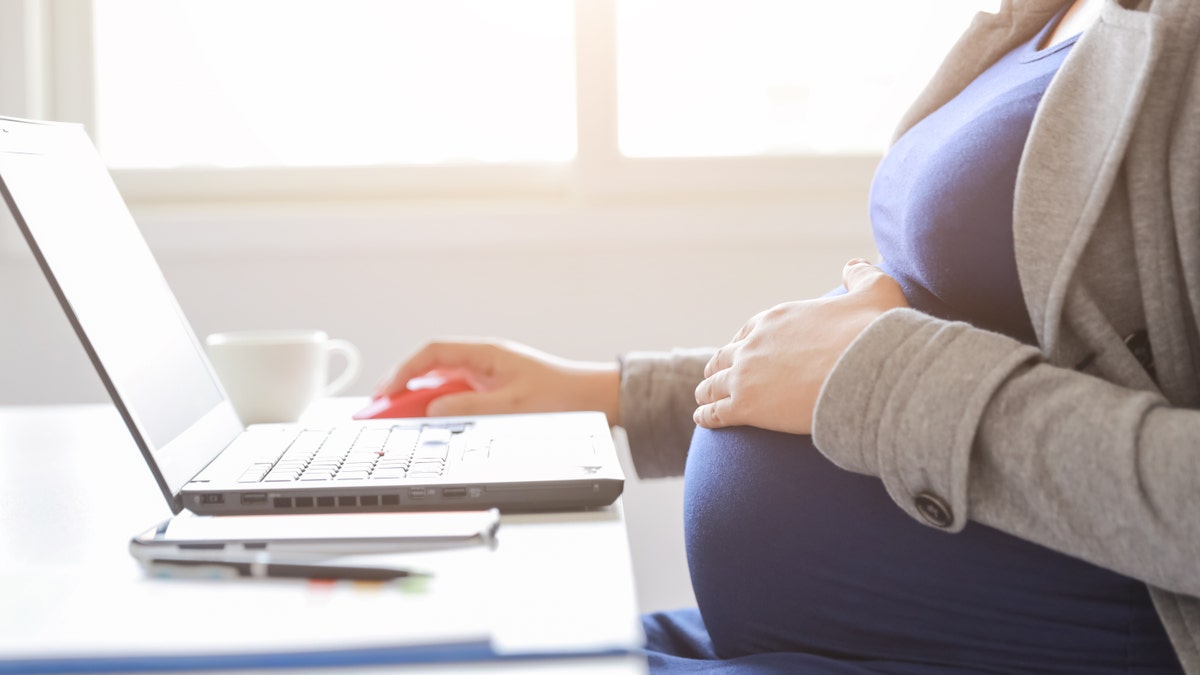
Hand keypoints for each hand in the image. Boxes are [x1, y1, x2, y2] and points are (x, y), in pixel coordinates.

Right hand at [377, 338, 620, 424]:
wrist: (595, 401)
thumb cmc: (562, 397)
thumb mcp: (512, 407)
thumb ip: (470, 407)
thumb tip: (434, 408)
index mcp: (487, 353)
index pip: (433, 352)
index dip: (405, 370)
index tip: (386, 391)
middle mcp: (483, 362)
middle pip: (432, 370)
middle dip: (404, 390)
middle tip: (380, 412)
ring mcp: (487, 377)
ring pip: (442, 386)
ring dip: (420, 402)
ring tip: (398, 423)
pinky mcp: (493, 393)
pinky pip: (456, 398)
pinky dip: (439, 411)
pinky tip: (429, 426)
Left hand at [693, 259, 907, 433]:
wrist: (867, 371)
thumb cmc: (872, 334)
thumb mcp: (875, 291)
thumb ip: (861, 276)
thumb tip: (852, 265)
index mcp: (775, 319)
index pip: (748, 331)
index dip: (742, 343)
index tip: (740, 351)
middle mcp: (753, 344)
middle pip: (725, 356)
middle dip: (719, 366)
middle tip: (714, 376)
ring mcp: (745, 375)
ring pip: (713, 384)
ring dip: (707, 390)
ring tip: (703, 399)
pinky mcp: (746, 406)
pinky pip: (716, 412)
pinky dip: (707, 415)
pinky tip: (703, 419)